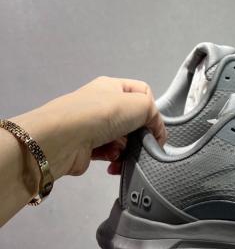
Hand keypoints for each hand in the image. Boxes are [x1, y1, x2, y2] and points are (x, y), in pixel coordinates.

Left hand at [15, 76, 166, 180]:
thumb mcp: (140, 104)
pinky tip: (111, 161)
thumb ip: (155, 114)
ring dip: (127, 150)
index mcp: (112, 87)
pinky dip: (114, 159)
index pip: (142, 94)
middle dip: (139, 135)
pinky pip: (111, 153)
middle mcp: (102, 104)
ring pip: (124, 140)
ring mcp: (94, 126)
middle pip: (133, 121)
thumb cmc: (101, 114)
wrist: (64, 139)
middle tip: (140, 143)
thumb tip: (156, 131)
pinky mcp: (88, 147)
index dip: (152, 111)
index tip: (154, 127)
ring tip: (121, 154)